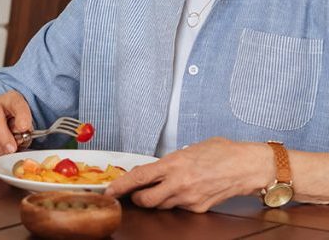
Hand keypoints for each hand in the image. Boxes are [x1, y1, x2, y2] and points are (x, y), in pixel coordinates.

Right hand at [0, 90, 32, 157]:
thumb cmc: (13, 122)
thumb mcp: (25, 124)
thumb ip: (25, 130)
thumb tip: (18, 138)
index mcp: (11, 99)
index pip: (16, 102)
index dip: (21, 115)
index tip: (24, 127)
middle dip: (3, 136)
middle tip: (11, 149)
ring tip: (3, 153)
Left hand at [104, 137, 272, 211]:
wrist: (248, 166)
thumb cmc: (222, 152)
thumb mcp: (189, 149)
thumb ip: (170, 161)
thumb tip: (155, 168)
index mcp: (174, 164)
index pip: (139, 177)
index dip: (121, 185)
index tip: (110, 190)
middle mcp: (179, 183)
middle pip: (145, 199)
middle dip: (137, 197)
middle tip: (137, 191)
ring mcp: (189, 198)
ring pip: (161, 205)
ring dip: (157, 199)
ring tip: (167, 186)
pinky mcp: (199, 208)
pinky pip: (179, 207)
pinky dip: (176, 201)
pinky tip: (185, 190)